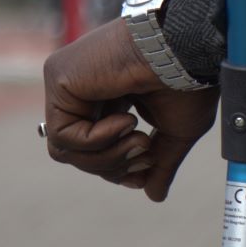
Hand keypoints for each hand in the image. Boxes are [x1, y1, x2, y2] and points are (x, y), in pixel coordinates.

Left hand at [41, 18, 217, 201]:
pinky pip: (63, 136)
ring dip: (106, 157)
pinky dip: (97, 140)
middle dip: (113, 165)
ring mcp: (66, 82)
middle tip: (145, 154)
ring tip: (139, 140)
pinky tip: (126, 119)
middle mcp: (82, 88)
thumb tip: (153, 196)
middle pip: (77, 153)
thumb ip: (160, 163)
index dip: (117, 166)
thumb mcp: (175, 133)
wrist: (186, 50)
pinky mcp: (58, 78)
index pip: (95, 147)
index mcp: (108, 95)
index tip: (146, 169)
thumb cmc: (187, 82)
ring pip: (65, 150)